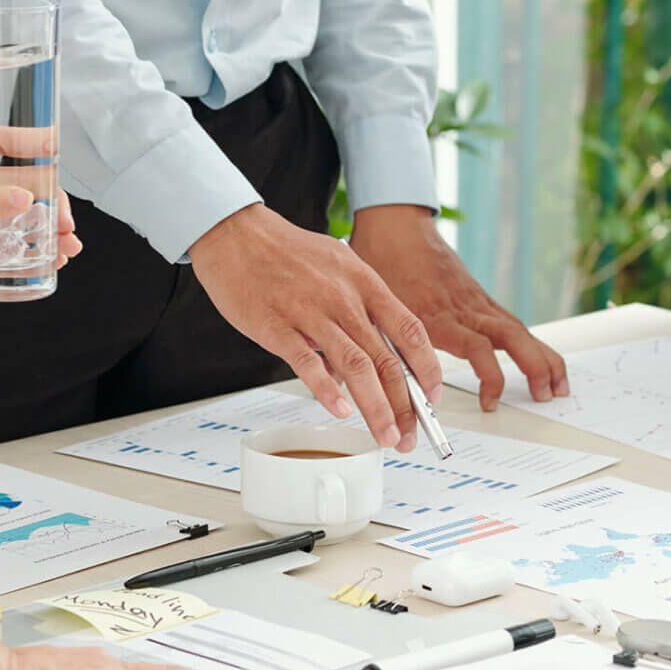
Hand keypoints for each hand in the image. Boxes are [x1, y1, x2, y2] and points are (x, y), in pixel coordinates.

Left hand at [0, 129, 82, 282]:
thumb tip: (24, 198)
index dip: (26, 141)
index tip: (53, 146)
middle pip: (21, 184)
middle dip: (49, 201)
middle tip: (64, 221)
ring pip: (23, 217)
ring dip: (49, 229)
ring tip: (67, 245)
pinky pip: (12, 246)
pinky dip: (35, 252)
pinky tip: (53, 258)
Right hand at [188, 203, 441, 450]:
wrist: (237, 233)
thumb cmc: (286, 253)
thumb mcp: (337, 268)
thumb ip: (356, 311)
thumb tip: (366, 360)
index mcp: (363, 282)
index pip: (409, 330)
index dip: (427, 367)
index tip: (433, 396)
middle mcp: (343, 298)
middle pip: (386, 358)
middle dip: (405, 404)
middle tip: (409, 435)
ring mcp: (311, 312)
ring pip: (356, 365)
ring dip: (376, 406)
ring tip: (385, 435)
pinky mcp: (277, 326)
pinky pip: (308, 363)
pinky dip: (328, 389)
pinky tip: (341, 410)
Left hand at [350, 206, 567, 411]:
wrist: (395, 226)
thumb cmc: (382, 261)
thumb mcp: (374, 306)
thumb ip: (378, 344)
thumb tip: (365, 386)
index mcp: (438, 313)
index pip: (477, 347)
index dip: (489, 376)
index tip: (489, 401)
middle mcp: (464, 307)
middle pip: (512, 337)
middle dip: (535, 366)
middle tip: (547, 394)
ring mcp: (476, 302)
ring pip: (518, 330)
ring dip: (543, 358)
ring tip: (558, 386)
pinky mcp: (479, 298)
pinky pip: (510, 323)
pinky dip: (530, 345)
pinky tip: (540, 361)